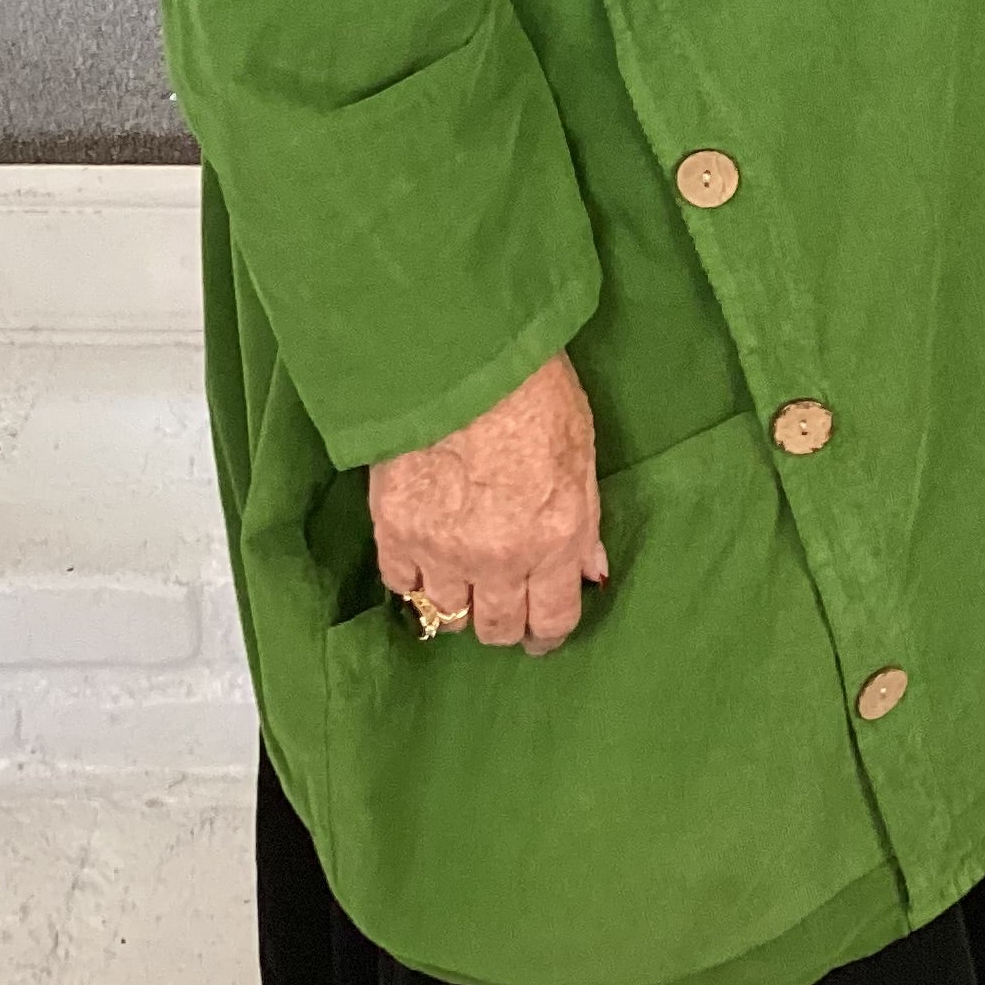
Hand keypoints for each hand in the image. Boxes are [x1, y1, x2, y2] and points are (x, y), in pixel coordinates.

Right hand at [369, 351, 608, 654]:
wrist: (461, 351)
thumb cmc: (534, 388)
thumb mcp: (581, 450)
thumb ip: (583, 521)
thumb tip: (590, 570)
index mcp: (555, 539)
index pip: (554, 619)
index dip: (548, 633)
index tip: (541, 633)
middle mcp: (500, 559)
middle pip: (498, 628)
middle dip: (506, 622)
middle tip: (504, 606)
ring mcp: (443, 549)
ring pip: (448, 615)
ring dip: (459, 602)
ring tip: (462, 579)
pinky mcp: (395, 529)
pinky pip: (402, 583)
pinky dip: (414, 577)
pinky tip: (424, 558)